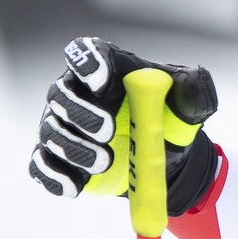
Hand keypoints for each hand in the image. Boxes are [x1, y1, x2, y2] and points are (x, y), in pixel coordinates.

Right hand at [28, 37, 219, 215]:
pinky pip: (42, 165)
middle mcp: (77, 93)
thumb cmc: (172, 117)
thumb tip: (193, 78)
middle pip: (62, 93)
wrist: (163, 159)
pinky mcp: (55, 157)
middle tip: (108, 131)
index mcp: (108, 69)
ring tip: (105, 162)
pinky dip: (56, 176)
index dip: (88, 62)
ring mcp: (62, 125)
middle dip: (81, 113)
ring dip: (75, 148)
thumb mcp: (192, 101)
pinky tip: (76, 186)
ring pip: (52, 131)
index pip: (86, 53)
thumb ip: (195, 87)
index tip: (102, 80)